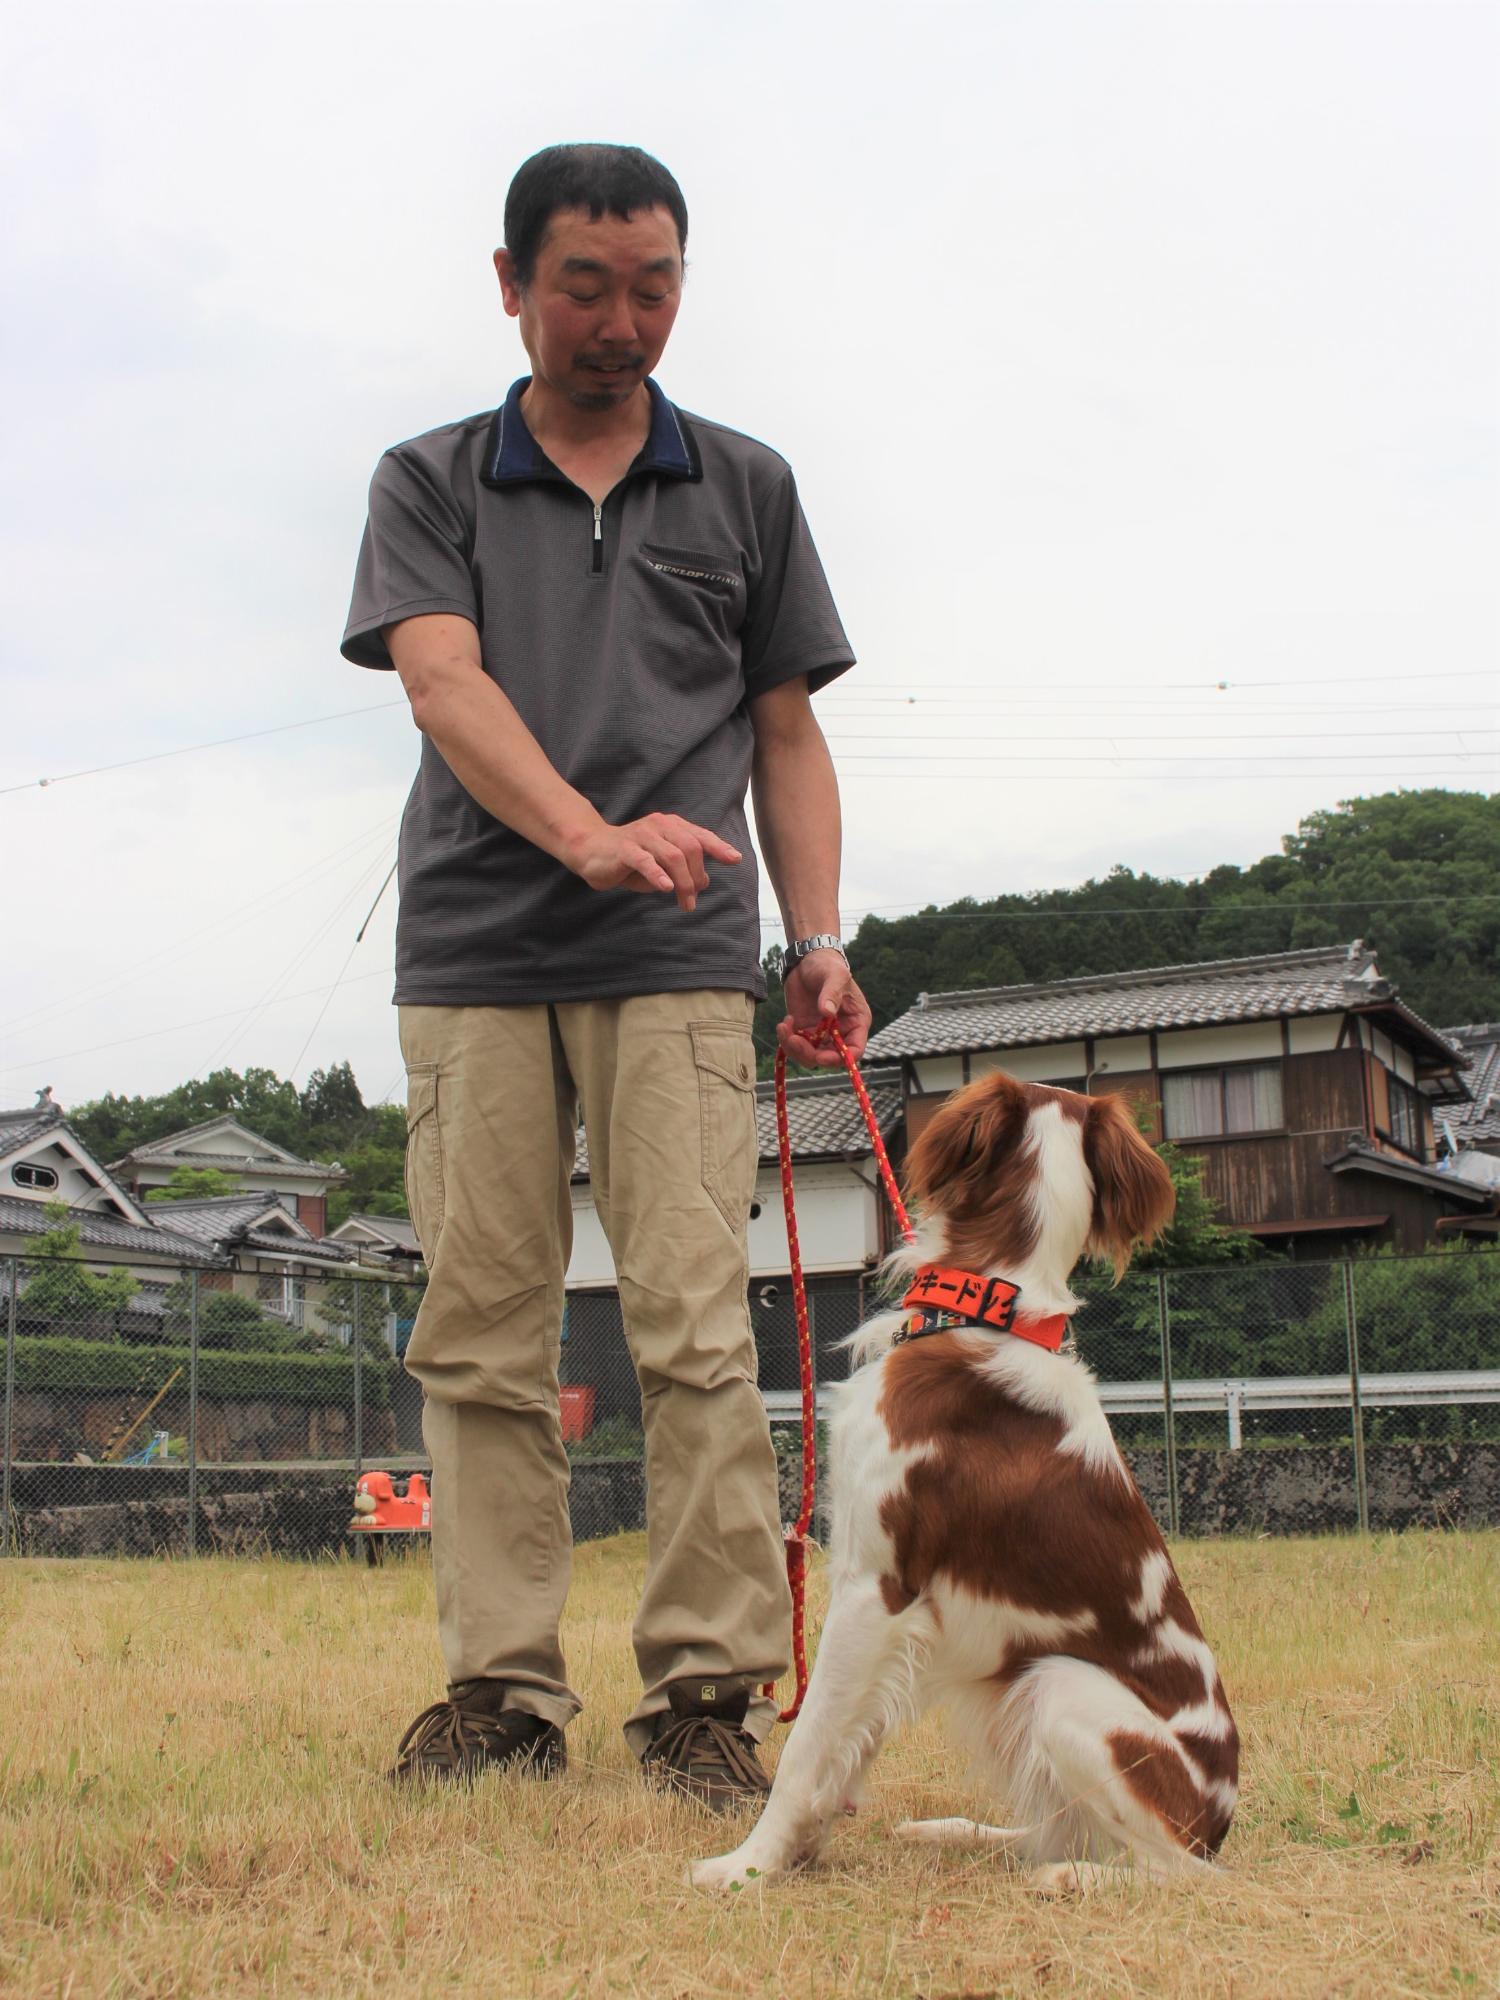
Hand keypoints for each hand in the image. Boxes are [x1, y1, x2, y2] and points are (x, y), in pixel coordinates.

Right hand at [565, 813, 740, 912]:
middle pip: (691, 848)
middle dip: (697, 876)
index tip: (735, 860)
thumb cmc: (630, 859)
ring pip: (673, 855)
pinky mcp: (624, 849)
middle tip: (692, 900)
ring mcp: (642, 835)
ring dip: (683, 882)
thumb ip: (683, 870)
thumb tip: (705, 882)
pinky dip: (658, 874)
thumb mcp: (661, 865)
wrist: (591, 850)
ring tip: (684, 903)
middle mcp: (659, 826)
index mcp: (671, 826)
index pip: (700, 835)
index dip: (719, 847)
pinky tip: (666, 887)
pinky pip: (645, 861)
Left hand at [778, 951, 872, 1067]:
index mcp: (856, 1022)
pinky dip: (787, 1040)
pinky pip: (796, 1047)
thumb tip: (827, 1013)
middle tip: (793, 1039)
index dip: (840, 1058)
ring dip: (794, 1048)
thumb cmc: (828, 966)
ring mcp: (821, 1034)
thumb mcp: (835, 975)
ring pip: (810, 1056)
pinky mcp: (803, 1031)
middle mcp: (841, 1033)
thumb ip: (832, 993)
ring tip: (784, 1026)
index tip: (820, 1055)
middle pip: (829, 1058)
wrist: (807, 961)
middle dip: (810, 1054)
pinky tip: (784, 1023)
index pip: (855, 1050)